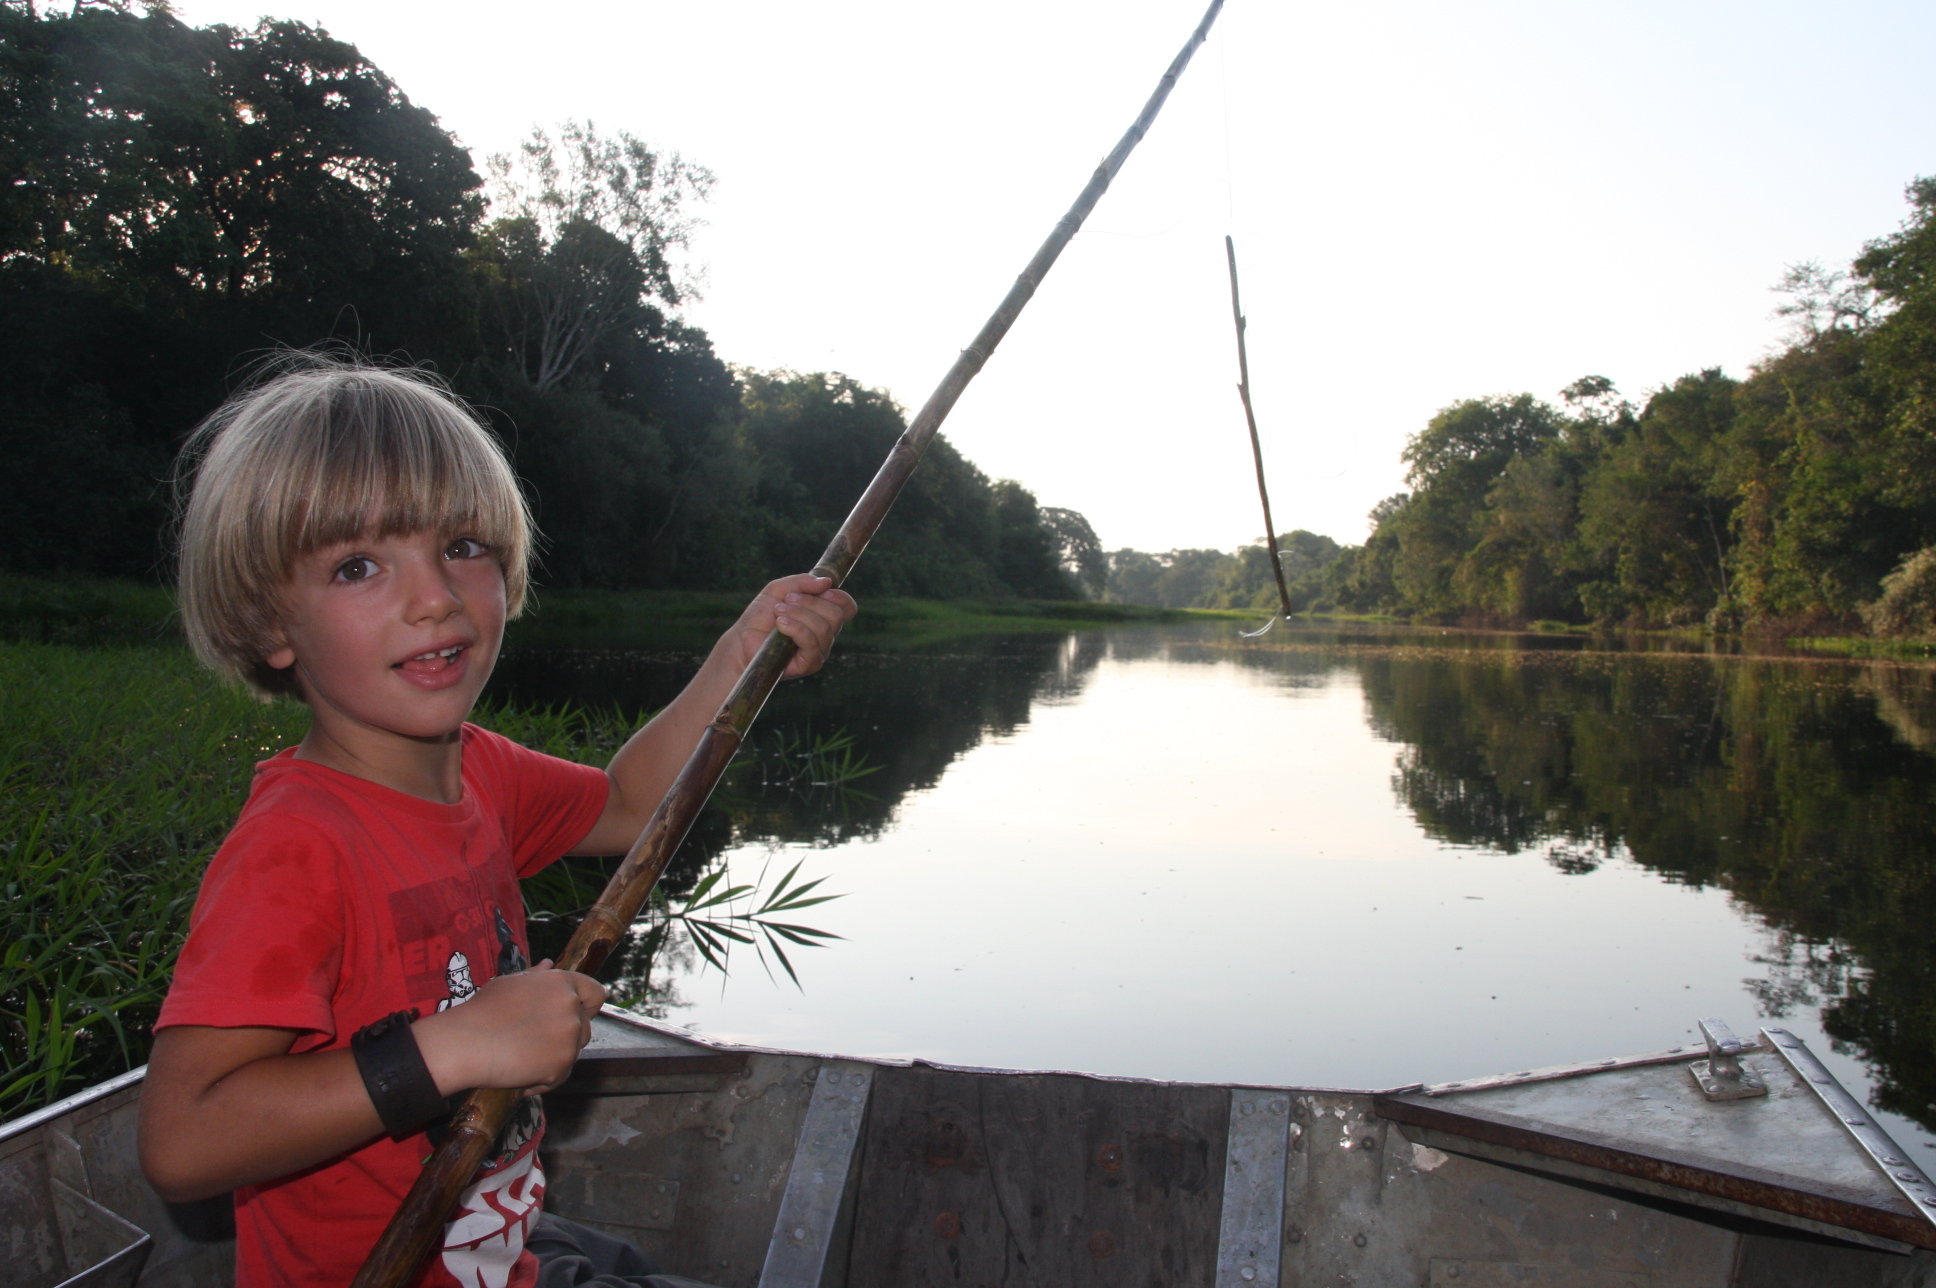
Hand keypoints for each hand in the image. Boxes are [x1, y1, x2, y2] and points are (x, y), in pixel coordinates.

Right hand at [412, 962, 605, 1094]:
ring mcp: (568, 1037)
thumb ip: (535, 976)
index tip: (573, 1016)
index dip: (587, 1006)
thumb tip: (547, 964)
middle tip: (533, 1041)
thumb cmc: (482, 1011)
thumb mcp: (509, 983)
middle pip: (585, 1027)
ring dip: (555, 1058)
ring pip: (573, 1053)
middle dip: (565, 1036)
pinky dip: (543, 1080)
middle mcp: (570, 1007)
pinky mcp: (561, 1065)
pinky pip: (560, 1076)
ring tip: (524, 1057)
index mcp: (561, 983)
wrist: (466, 1043)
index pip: (596, 993)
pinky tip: (520, 1075)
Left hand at [734, 573, 857, 678]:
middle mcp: (825, 634)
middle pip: (836, 615)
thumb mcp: (779, 590)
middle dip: (810, 603)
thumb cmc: (761, 616)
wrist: (742, 640)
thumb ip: (802, 582)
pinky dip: (796, 628)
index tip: (823, 591)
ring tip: (778, 613)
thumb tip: (827, 582)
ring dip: (798, 614)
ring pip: (824, 627)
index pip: (847, 608)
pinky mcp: (810, 663)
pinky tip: (780, 625)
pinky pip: (812, 643)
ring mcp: (819, 650)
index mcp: (822, 615)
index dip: (840, 598)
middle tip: (786, 601)